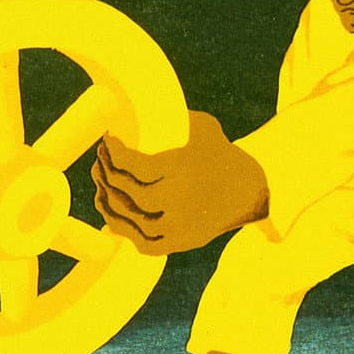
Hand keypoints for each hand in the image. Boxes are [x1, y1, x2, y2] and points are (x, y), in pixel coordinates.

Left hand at [92, 111, 269, 255]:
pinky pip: (144, 244)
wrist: (252, 190)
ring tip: (101, 184)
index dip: (114, 155)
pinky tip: (112, 213)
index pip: (136, 166)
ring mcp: (182, 226)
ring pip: (132, 221)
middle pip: (130, 193)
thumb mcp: (202, 126)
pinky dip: (123, 230)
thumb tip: (132, 109)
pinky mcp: (182, 243)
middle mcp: (182, 201)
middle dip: (108, 175)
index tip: (108, 142)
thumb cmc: (220, 153)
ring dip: (109, 202)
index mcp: (185, 169)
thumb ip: (170, 117)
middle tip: (101, 160)